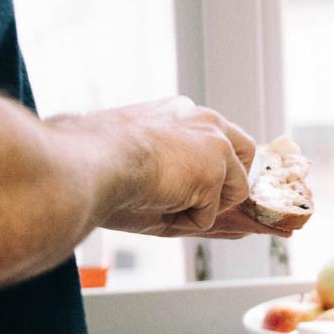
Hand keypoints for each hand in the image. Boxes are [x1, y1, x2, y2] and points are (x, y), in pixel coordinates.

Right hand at [93, 97, 256, 237]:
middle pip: (245, 152)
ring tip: (161, 198)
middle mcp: (203, 120)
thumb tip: (199, 192)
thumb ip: (173, 175)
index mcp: (177, 112)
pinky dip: (185, 221)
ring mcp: (214, 144)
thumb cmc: (97, 162)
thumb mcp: (140, 165)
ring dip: (202, 206)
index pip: (214, 136)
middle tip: (196, 198)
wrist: (88, 161)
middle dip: (232, 182)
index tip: (194, 181)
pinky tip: (157, 203)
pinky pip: (210, 214)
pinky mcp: (215, 170)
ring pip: (235, 188)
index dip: (212, 165)